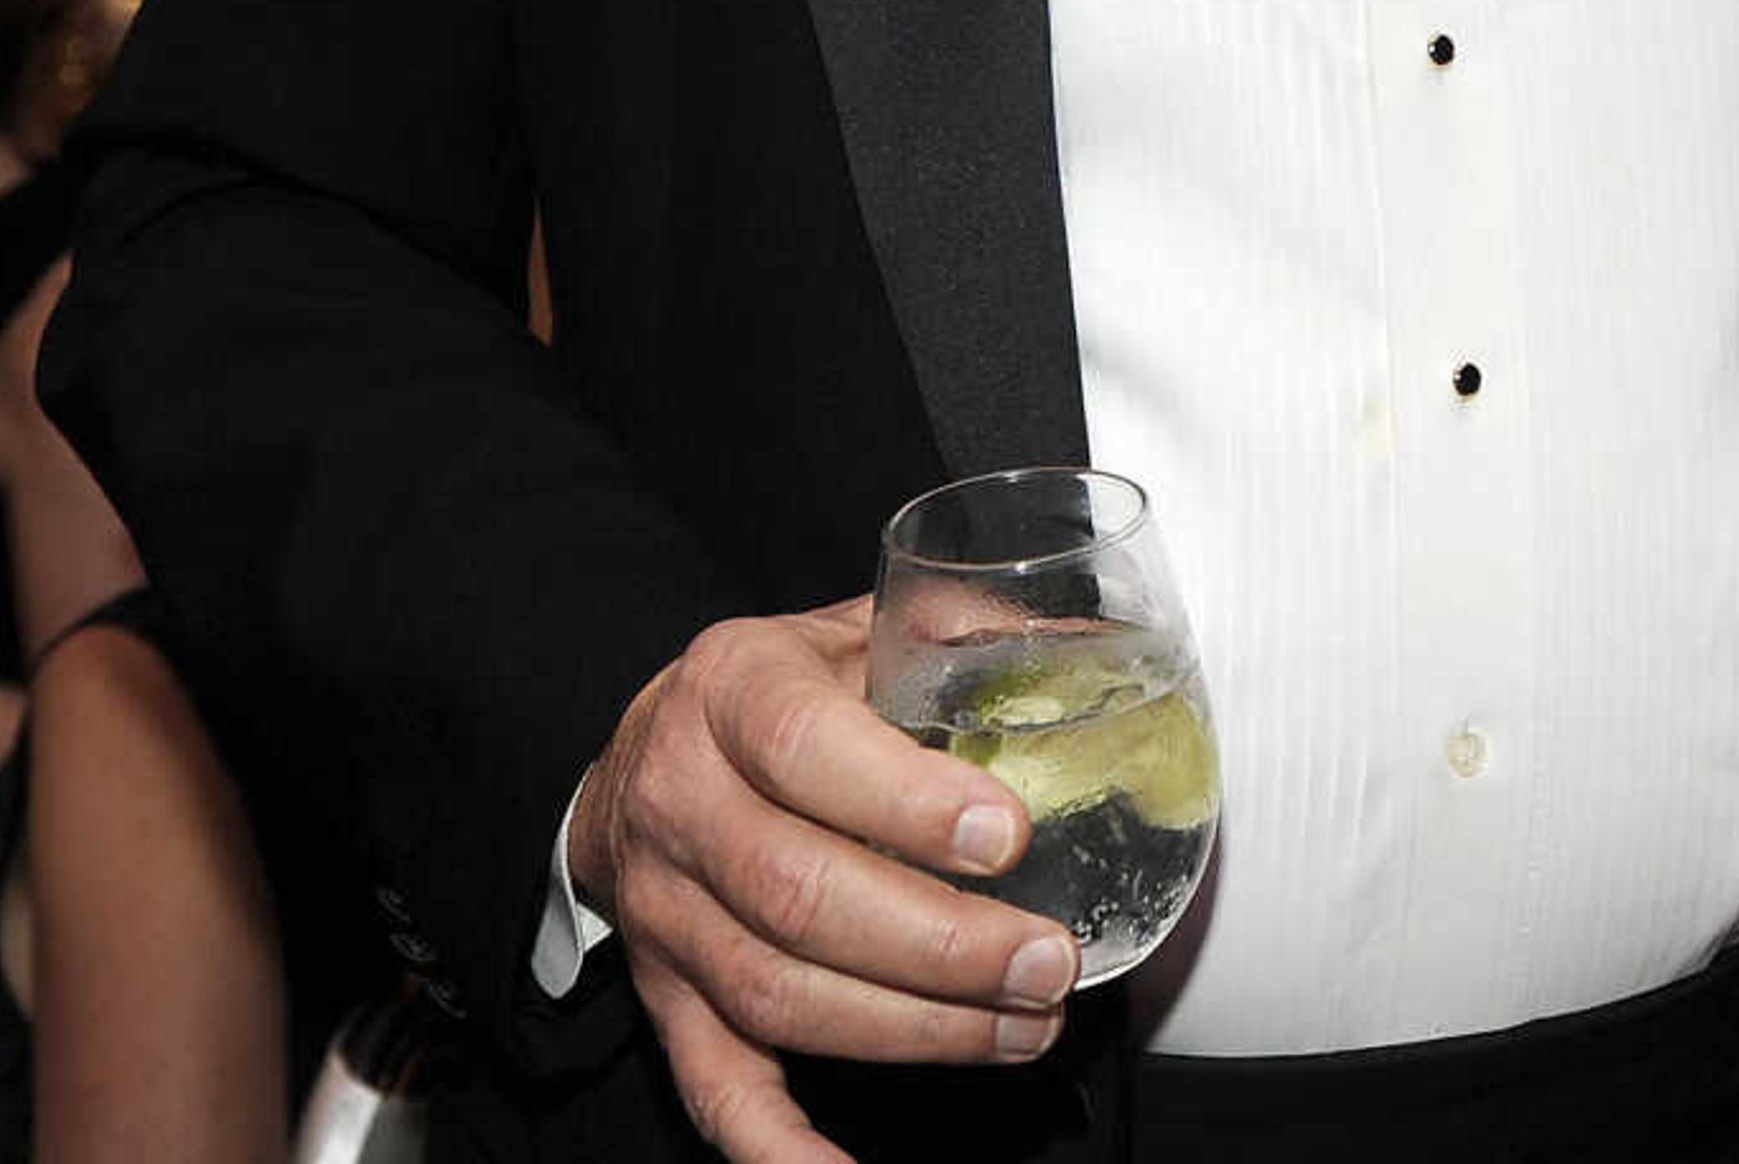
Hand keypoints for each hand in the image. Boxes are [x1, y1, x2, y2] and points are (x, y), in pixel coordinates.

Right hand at [567, 601, 1078, 1163]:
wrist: (644, 756)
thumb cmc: (778, 691)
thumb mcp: (854, 627)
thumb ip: (961, 629)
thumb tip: (1094, 642)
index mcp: (733, 689)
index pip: (808, 746)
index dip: (908, 801)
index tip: (1008, 837)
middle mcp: (682, 802)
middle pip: (799, 893)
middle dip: (940, 943)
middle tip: (1047, 962)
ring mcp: (669, 914)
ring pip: (777, 993)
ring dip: (911, 1029)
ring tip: (1021, 1028)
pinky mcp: (668, 1000)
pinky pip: (716, 1089)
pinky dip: (780, 1148)